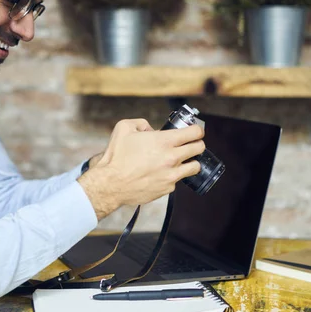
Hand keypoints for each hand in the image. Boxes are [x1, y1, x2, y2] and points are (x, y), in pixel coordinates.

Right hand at [78, 119, 204, 219]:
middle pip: (199, 148)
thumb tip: (150, 129)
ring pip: (195, 167)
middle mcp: (172, 158)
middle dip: (197, 144)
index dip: (197, 130)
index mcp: (164, 141)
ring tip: (183, 161)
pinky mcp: (168, 188)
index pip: (195, 133)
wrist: (110, 183)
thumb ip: (141, 123)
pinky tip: (163, 174)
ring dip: (191, 162)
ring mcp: (171, 175)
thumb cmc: (116, 156)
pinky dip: (174, 176)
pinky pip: (178, 180)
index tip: (195, 131)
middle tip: (192, 144)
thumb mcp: (124, 128)